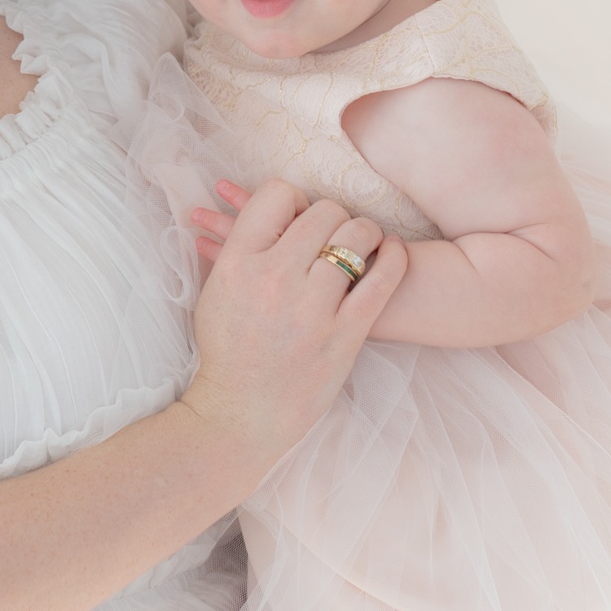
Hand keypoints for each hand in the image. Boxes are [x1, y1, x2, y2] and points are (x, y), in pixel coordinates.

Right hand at [181, 178, 405, 465]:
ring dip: (365, 231)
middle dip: (333, 216)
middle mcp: (273, 278)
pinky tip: (394, 251)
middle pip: (322, 212)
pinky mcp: (344, 334)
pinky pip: (382, 278)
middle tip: (335, 230)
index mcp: (237, 263)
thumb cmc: (228, 352)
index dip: (294, 199)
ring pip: (355, 236)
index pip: (276, 195)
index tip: (300, 215)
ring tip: (366, 239)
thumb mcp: (216, 291)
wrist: (241, 415)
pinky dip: (394, 257)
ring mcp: (311, 307)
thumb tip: (263, 207)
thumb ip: (236, 248)